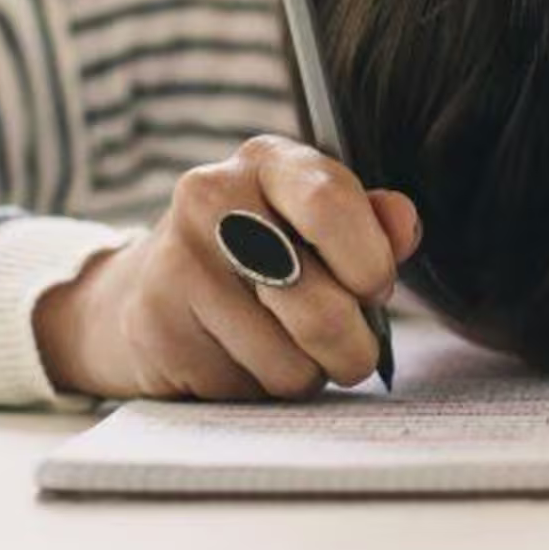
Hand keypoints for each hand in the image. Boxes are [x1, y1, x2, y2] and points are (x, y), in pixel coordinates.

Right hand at [33, 136, 421, 400]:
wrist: (144, 290)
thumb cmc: (256, 253)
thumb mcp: (313, 223)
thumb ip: (369, 223)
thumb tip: (404, 223)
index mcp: (267, 160)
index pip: (331, 204)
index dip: (370, 264)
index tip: (374, 288)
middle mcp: (214, 198)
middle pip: (322, 307)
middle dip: (353, 346)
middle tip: (350, 347)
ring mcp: (179, 263)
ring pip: (291, 364)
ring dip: (306, 373)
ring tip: (285, 347)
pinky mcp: (158, 325)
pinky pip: (246, 389)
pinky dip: (257, 388)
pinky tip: (236, 357)